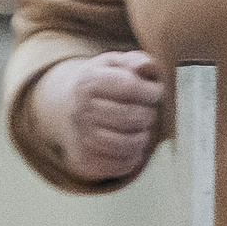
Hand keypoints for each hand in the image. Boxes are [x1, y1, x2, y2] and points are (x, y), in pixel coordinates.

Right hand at [29, 52, 161, 185]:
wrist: (71, 110)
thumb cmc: (104, 84)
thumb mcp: (115, 65)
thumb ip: (135, 62)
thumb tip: (147, 66)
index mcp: (88, 81)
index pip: (129, 85)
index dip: (151, 90)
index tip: (156, 91)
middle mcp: (81, 109)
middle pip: (133, 116)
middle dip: (149, 114)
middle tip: (148, 111)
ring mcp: (82, 136)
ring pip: (131, 143)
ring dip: (144, 135)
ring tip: (140, 126)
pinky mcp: (87, 160)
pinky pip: (125, 163)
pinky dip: (135, 154)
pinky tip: (130, 142)